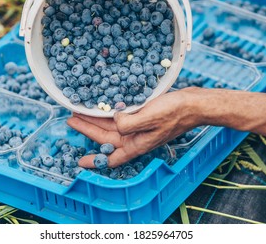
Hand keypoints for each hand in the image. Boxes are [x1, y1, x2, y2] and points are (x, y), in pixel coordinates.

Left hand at [67, 88, 203, 167]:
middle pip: (106, 137)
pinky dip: (110, 113)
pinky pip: (121, 116)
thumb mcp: (149, 119)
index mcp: (137, 144)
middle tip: (72, 120)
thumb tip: (113, 120)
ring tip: (81, 111)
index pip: (111, 157)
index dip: (95, 161)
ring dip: (96, 119)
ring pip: (112, 126)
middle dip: (88, 129)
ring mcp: (139, 127)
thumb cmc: (174, 113)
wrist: (193, 103)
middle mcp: (136, 138)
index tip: (79, 162)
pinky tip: (103, 106)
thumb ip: (128, 124)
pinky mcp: (143, 115)